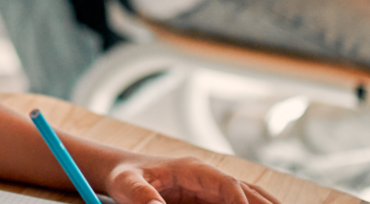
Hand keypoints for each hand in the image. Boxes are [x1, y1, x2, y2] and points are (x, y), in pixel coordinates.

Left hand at [106, 156, 279, 203]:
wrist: (119, 171)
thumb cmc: (124, 175)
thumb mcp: (127, 184)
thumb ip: (142, 195)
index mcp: (191, 169)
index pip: (226, 184)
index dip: (241, 199)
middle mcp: (208, 177)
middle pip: (246, 191)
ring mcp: (212, 189)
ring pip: (249, 198)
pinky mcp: (210, 201)